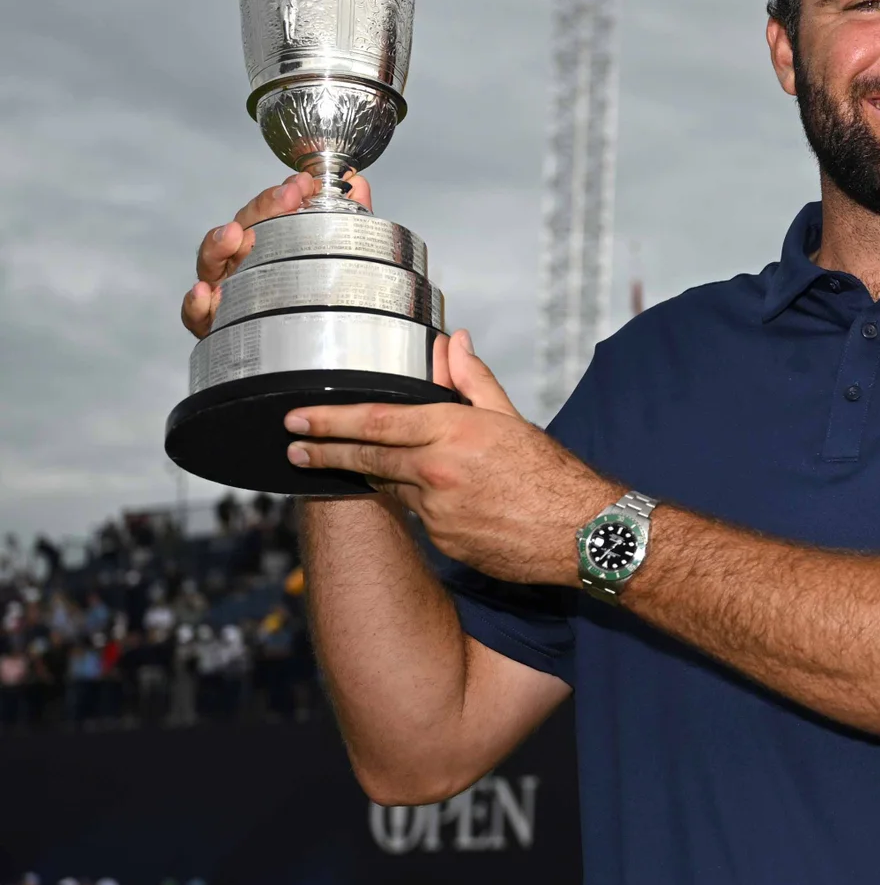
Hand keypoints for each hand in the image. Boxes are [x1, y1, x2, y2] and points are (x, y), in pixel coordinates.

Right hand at [182, 171, 370, 337]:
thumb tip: (359, 182)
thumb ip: (348, 218)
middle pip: (242, 227)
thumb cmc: (314, 298)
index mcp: (267, 244)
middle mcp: (243, 263)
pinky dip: (196, 302)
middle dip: (263, 208)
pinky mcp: (212, 324)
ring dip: (219, 244)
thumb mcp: (338, 255)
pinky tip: (205, 293)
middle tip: (287, 196)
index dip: (283, 194)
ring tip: (233, 235)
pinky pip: (196, 313)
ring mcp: (224, 291)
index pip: (268, 211)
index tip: (304, 183)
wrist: (308, 352)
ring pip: (211, 262)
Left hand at [283, 330, 613, 584]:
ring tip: (357, 466)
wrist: (580, 533)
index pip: (376, 421)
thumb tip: (450, 342)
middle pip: (366, 459)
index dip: (331, 420)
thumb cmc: (551, 472)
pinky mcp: (444, 542)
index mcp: (453, 432)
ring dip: (377, 476)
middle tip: (293, 447)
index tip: (297, 418)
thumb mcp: (511, 418)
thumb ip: (471, 380)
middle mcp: (437, 472)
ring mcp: (436, 512)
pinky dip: (420, 504)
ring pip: (393, 488)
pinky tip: (440, 499)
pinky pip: (419, 518)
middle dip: (325, 451)